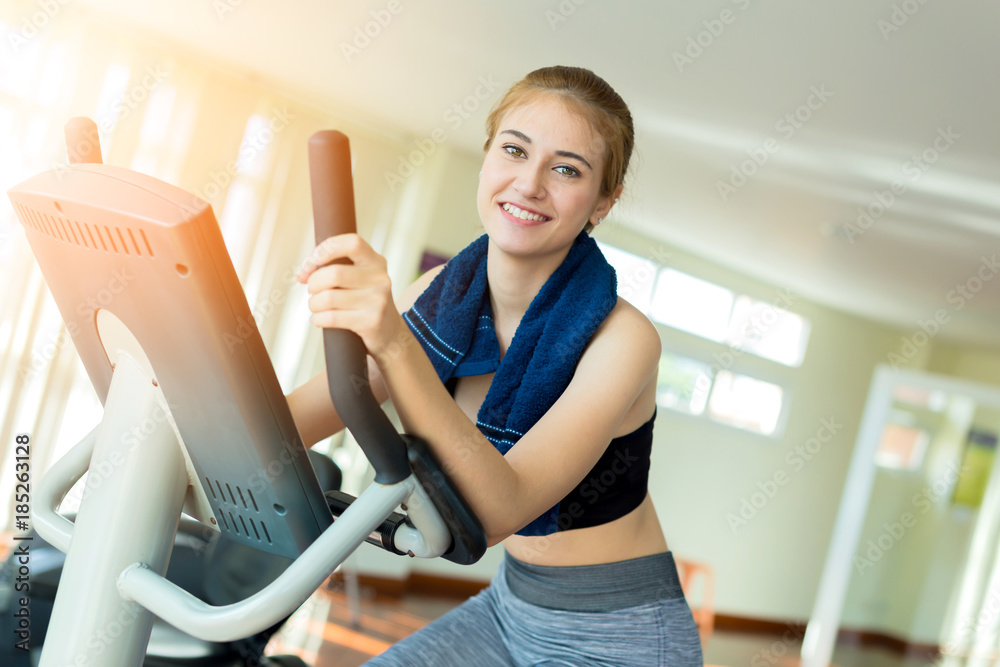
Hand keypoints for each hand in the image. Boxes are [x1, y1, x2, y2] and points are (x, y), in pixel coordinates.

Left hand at [295, 233, 403, 357]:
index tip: (313, 261)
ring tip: (316, 306)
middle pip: (334, 274)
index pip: (352, 243)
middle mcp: (380, 279)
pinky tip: (319, 319)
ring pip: (328, 298)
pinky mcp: (371, 322)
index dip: (327, 248)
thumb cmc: (365, 302)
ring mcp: (377, 301)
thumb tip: (302, 274)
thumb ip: (335, 269)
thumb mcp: (360, 279)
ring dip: (313, 303)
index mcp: (376, 262)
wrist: (390, 333)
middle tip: (312, 290)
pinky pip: (332, 317)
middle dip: (313, 283)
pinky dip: (318, 319)